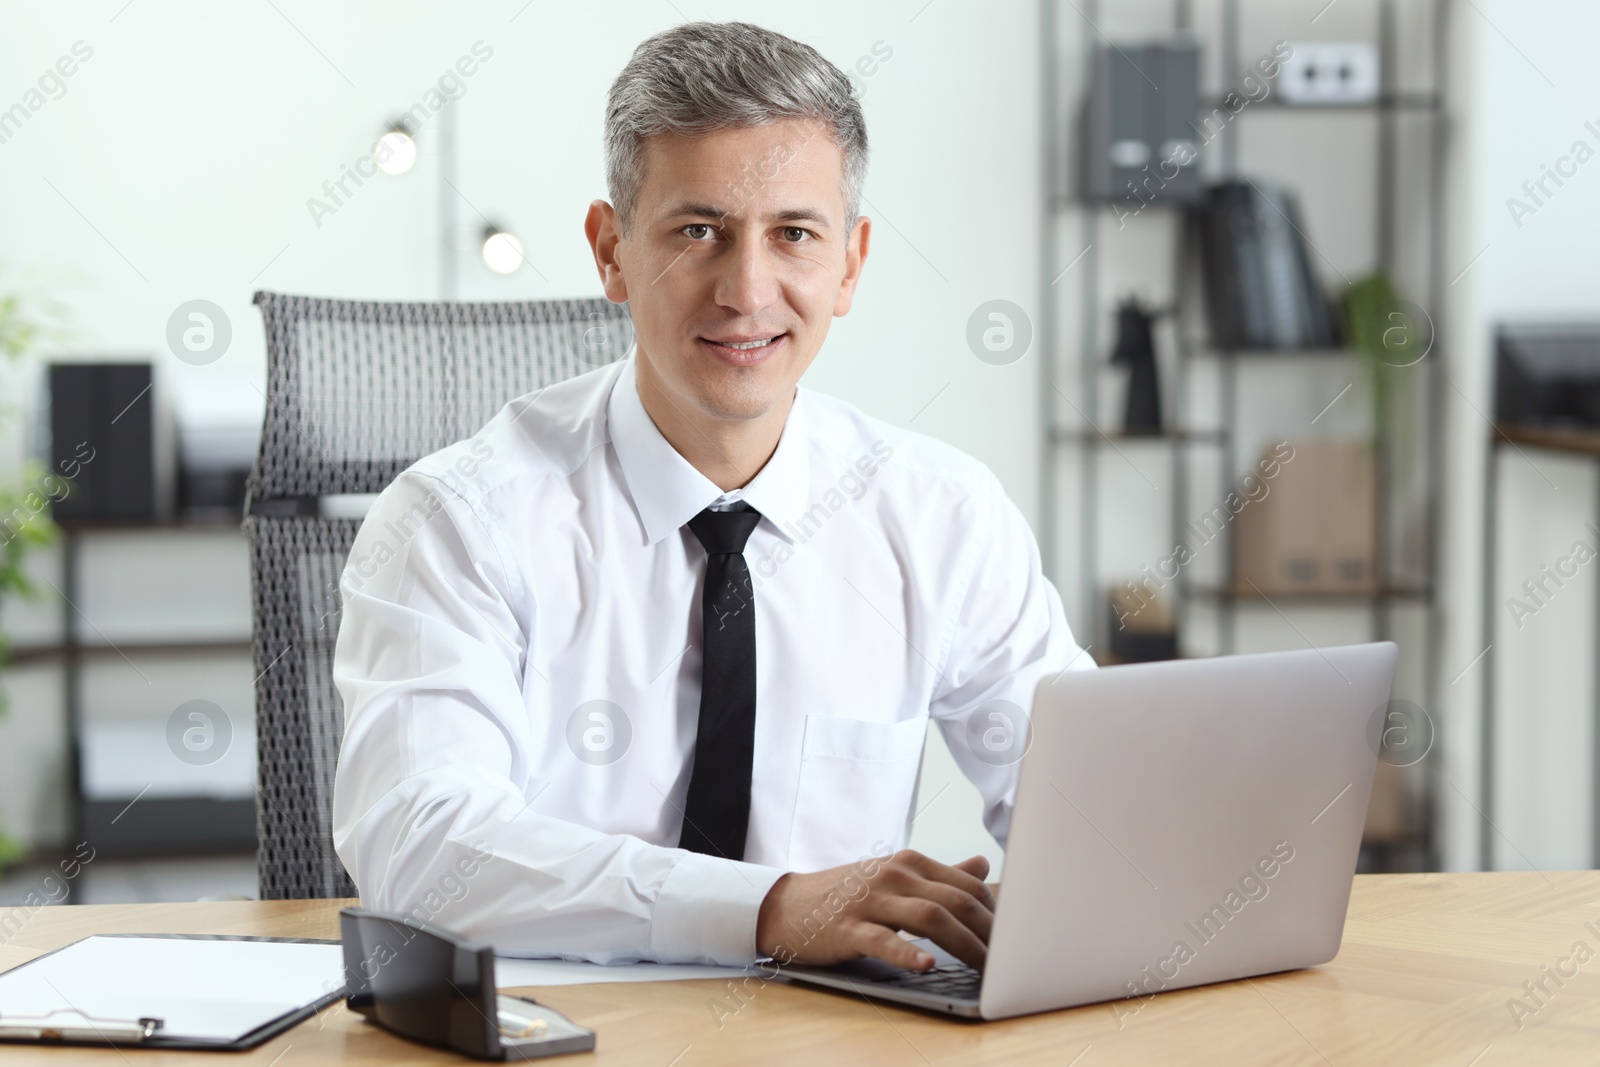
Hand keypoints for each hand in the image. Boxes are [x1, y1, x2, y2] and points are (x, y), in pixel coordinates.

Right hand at [756, 850, 994, 971]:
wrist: (786, 905)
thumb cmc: (847, 895)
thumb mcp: (894, 878)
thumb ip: (941, 874)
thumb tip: (983, 863)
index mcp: (909, 863)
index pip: (966, 884)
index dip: (996, 912)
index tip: (1016, 937)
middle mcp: (894, 875)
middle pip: (955, 900)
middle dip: (989, 931)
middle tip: (1012, 958)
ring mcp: (870, 900)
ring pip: (928, 918)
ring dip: (964, 945)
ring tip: (986, 968)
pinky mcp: (848, 927)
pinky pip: (883, 940)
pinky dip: (908, 954)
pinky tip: (928, 966)